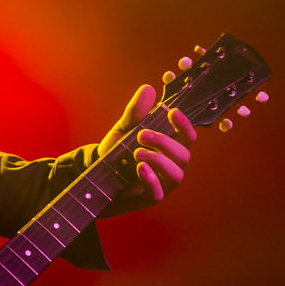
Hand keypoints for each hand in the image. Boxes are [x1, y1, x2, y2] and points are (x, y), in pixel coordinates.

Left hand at [99, 84, 196, 216]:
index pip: (187, 136)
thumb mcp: (123, 129)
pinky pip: (159, 192)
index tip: (173, 112)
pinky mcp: (151, 197)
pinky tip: (140, 168)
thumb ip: (136, 112)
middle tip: (141, 135)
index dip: (184, 124)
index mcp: (169, 147)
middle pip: (184, 154)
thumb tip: (148, 88)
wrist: (97, 178)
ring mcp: (163, 183)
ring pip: (176, 174)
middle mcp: (171, 165)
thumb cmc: (118, 153)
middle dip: (164, 142)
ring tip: (137, 152)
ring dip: (158, 160)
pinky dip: (151, 179)